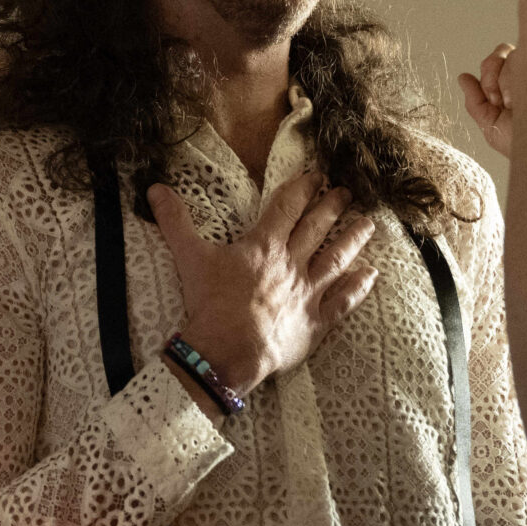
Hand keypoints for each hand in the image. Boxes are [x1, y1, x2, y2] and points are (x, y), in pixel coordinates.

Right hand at [149, 171, 376, 399]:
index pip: (288, 207)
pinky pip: (343, 302)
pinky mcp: (316, 323)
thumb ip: (174, 221)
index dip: (303, 187)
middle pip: (318, 228)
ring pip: (337, 259)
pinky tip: (372, 274)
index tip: (318, 174)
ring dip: (354, 239)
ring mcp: (308, 294)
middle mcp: (291, 264)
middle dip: (333, 206)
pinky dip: (358, 287)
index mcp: (264, 245)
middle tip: (349, 191)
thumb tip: (154, 189)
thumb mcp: (189, 256)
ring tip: (368, 223)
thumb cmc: (209, 304)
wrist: (226, 351)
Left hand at [456, 42, 515, 156]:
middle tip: (501, 102)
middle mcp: (524, 74)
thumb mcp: (490, 125)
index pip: (491, 63)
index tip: (494, 102)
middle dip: (494, 77)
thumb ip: (475, 101)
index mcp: (507, 85)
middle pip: (501, 52)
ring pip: (514, 56)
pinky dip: (524, 77)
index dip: (488, 79)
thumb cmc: (518, 143)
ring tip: (515, 104)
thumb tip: (463, 77)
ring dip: (509, 81)